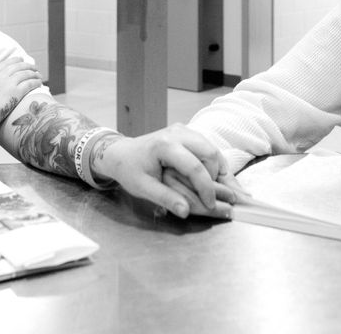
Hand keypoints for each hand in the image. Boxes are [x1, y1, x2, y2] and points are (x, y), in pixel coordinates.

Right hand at [0, 57, 44, 133]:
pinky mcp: (13, 94)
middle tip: (33, 68)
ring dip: (34, 73)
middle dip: (27, 66)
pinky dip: (35, 82)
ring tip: (38, 75)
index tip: (20, 61)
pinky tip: (40, 83)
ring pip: (25, 73)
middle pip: (17, 66)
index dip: (15, 61)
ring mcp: (7, 84)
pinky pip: (29, 84)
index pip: (5, 63)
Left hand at [91, 123, 243, 218]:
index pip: (195, 167)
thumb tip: (186, 211)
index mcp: (165, 145)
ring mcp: (183, 130)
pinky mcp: (187, 132)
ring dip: (218, 170)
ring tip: (220, 190)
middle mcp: (177, 133)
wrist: (120, 153)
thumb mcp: (143, 188)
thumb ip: (166, 199)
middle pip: (210, 153)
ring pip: (212, 148)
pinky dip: (214, 163)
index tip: (210, 205)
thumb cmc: (130, 170)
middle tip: (216, 197)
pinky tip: (214, 179)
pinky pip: (207, 147)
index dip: (206, 188)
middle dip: (217, 177)